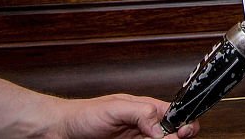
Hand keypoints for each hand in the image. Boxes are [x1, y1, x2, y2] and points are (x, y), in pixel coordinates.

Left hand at [50, 93, 198, 137]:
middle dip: (177, 137)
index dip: (185, 122)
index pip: (175, 114)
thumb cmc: (83, 115)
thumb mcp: (115, 108)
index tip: (184, 131)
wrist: (59, 132)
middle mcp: (144, 127)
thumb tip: (160, 127)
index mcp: (145, 109)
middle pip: (172, 135)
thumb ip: (140, 113)